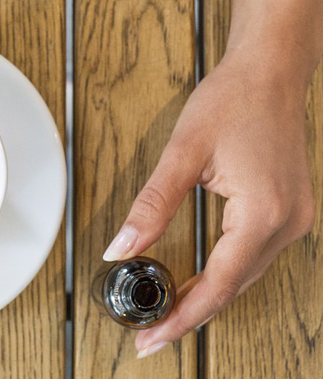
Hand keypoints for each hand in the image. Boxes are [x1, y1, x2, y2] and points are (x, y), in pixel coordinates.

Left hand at [102, 53, 315, 356]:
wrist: (269, 73)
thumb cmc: (232, 102)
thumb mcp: (182, 154)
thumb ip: (150, 206)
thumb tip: (120, 248)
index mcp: (263, 214)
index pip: (216, 285)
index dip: (180, 318)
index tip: (149, 339)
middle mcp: (286, 224)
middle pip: (231, 288)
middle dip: (188, 314)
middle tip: (148, 334)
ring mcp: (292, 220)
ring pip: (242, 277)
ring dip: (204, 297)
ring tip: (164, 314)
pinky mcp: (287, 212)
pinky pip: (250, 257)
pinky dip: (222, 274)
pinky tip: (196, 282)